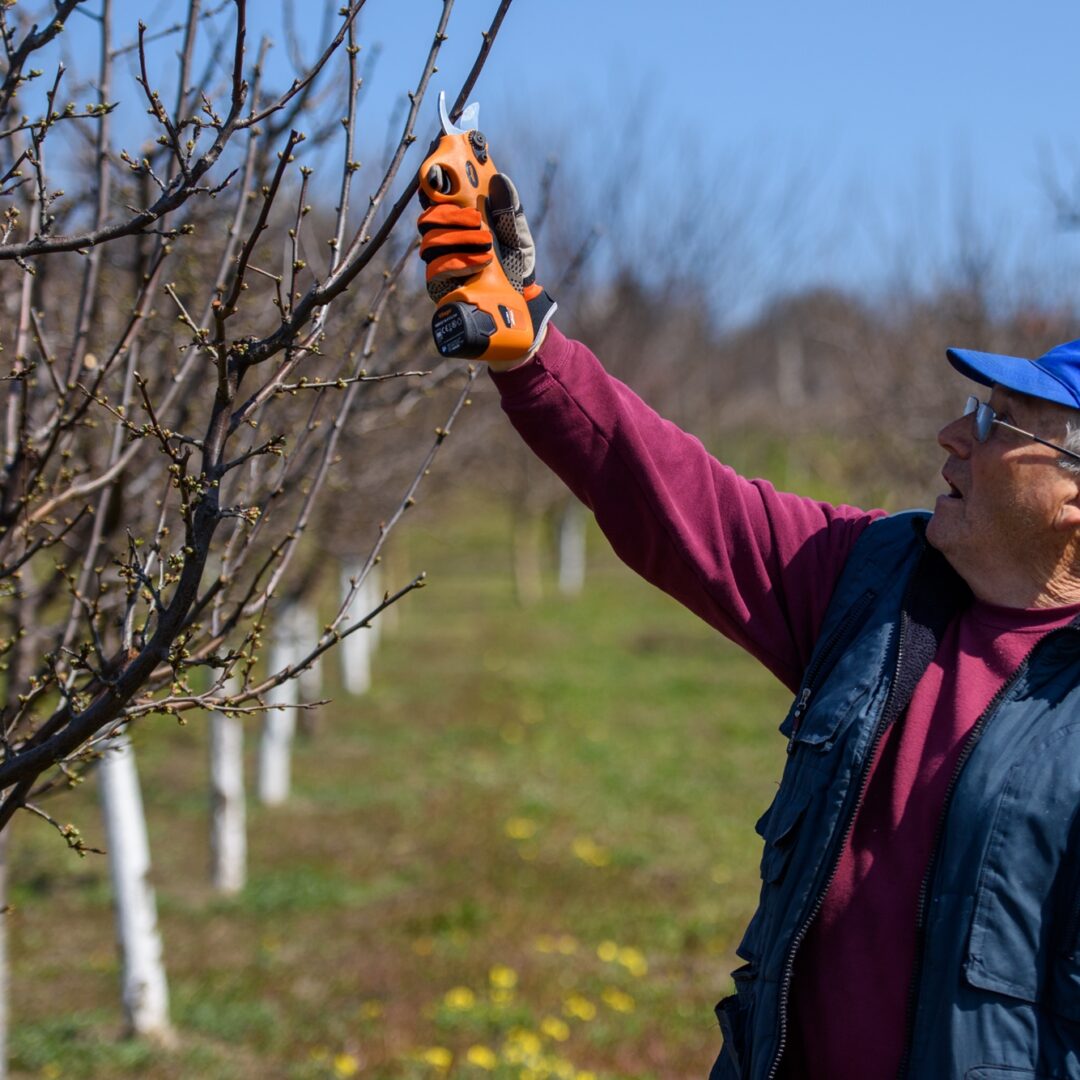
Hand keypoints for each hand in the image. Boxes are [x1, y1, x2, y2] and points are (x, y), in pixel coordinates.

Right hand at [417, 173, 555, 363]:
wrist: (522, 315)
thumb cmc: (517, 275)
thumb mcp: (519, 239)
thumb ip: (510, 212)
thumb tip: (500, 179)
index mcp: (460, 227)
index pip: (438, 198)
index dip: (436, 177)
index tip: (444, 160)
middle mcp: (445, 245)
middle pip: (426, 217)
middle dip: (448, 211)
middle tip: (475, 216)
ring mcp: (440, 268)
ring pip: (429, 241)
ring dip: (459, 237)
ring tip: (487, 244)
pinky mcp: (440, 292)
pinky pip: (437, 271)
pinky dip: (461, 260)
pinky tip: (481, 262)